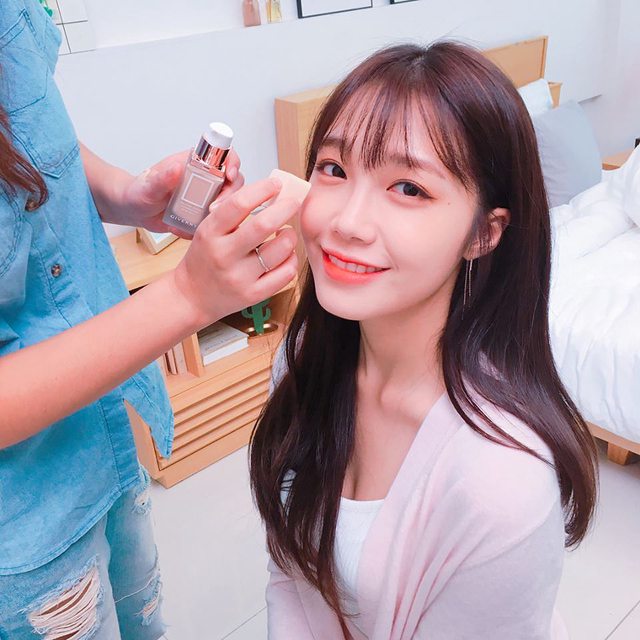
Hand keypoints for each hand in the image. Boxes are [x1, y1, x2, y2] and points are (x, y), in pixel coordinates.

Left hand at [122, 149, 243, 237]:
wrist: (135, 211)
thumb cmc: (140, 191)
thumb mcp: (149, 186)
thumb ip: (162, 177)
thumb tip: (177, 167)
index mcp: (196, 164)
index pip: (225, 156)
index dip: (233, 163)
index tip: (230, 176)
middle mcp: (206, 179)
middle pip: (234, 183)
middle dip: (230, 196)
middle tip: (213, 209)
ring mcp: (207, 198)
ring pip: (230, 203)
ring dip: (223, 214)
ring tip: (201, 223)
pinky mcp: (204, 215)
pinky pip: (217, 222)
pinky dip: (208, 229)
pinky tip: (187, 230)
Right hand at [171, 177, 299, 328]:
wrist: (192, 296)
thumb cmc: (206, 258)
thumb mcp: (208, 230)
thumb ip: (234, 212)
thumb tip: (271, 191)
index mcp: (210, 233)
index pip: (239, 204)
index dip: (262, 189)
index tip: (276, 184)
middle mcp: (224, 255)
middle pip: (263, 225)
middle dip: (285, 208)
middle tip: (293, 203)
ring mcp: (239, 278)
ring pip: (280, 250)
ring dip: (290, 236)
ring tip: (286, 233)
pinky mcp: (253, 295)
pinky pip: (286, 274)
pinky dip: (291, 259)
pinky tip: (285, 254)